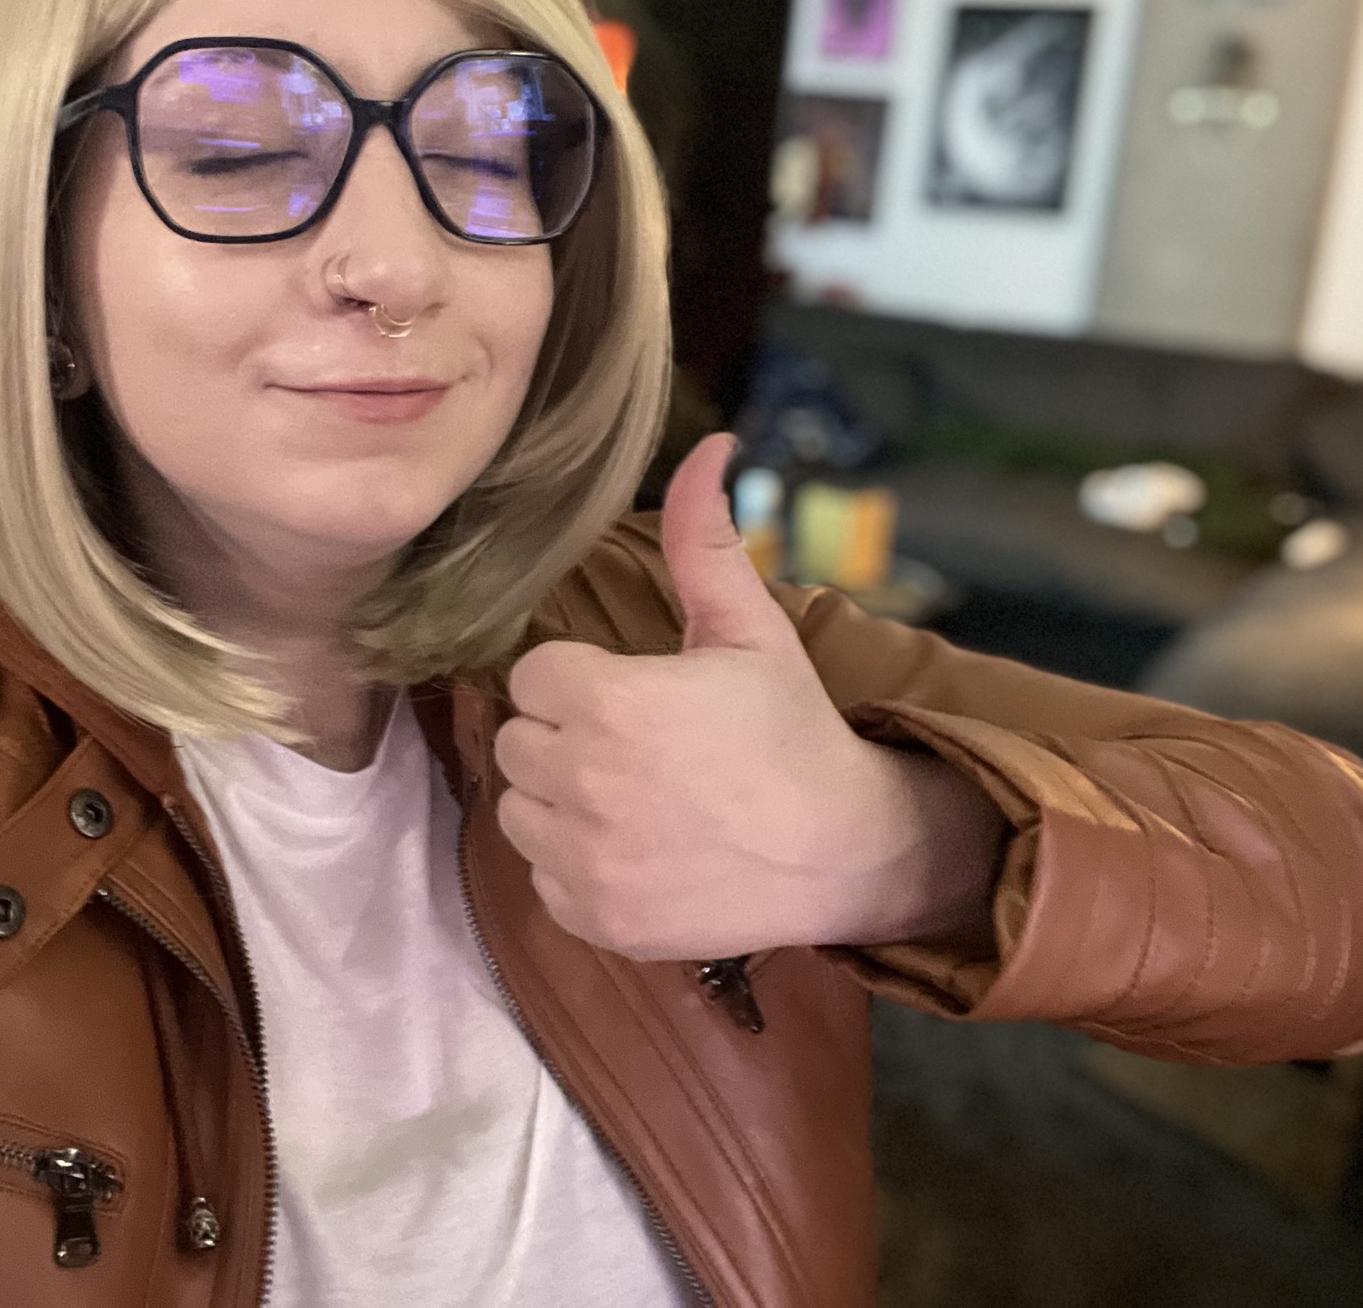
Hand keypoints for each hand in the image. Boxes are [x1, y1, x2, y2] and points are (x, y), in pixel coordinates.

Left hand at [493, 434, 1004, 960]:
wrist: (845, 851)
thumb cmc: (791, 732)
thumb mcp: (750, 628)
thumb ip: (705, 539)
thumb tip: (712, 444)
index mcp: (608, 702)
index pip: (533, 675)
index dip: (580, 681)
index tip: (633, 694)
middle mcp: (582, 783)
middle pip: (517, 742)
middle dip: (563, 737)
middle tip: (636, 746)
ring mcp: (584, 860)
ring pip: (519, 812)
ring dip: (560, 802)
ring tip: (635, 797)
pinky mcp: (594, 919)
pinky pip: (544, 878)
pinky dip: (577, 868)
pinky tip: (639, 851)